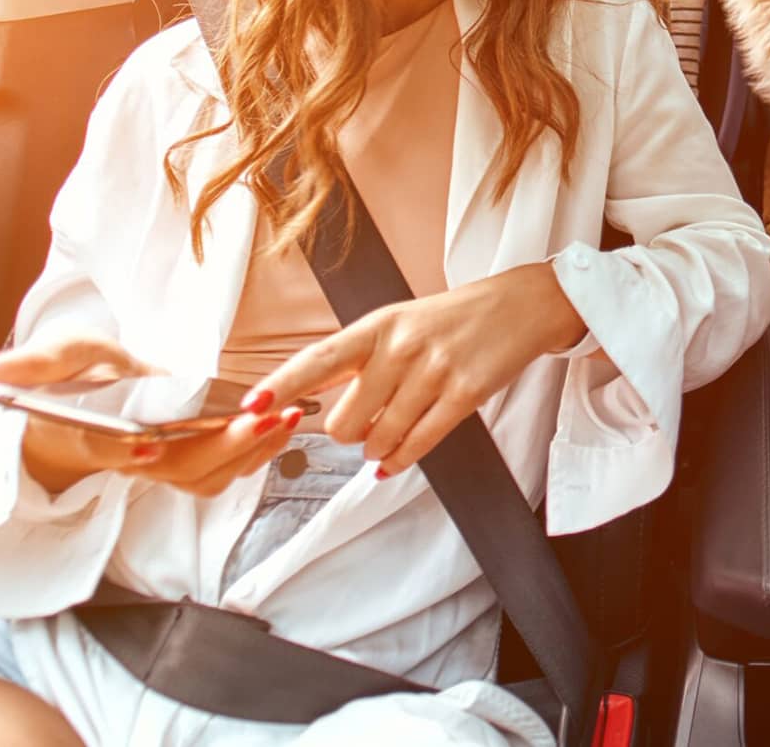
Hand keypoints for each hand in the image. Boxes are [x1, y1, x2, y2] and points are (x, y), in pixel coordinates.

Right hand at [0, 334, 300, 497]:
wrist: (92, 403)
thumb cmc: (73, 380)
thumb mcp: (53, 357)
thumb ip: (30, 364)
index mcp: (88, 433)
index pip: (100, 447)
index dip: (120, 450)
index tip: (146, 443)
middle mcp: (129, 457)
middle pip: (173, 468)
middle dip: (218, 447)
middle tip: (257, 419)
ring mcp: (163, 465)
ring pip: (206, 476)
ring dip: (249, 451)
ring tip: (285, 417)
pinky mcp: (189, 462)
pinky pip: (226, 470)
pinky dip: (259, 450)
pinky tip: (286, 423)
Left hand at [245, 262, 587, 477]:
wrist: (517, 307)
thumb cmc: (450, 319)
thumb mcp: (397, 323)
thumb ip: (359, 358)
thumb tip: (317, 402)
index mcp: (377, 326)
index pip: (319, 358)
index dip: (283, 384)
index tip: (252, 405)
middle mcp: (401, 347)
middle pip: (347, 419)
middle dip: (348, 433)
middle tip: (361, 424)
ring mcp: (434, 371)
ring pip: (381, 437)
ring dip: (377, 448)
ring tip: (384, 438)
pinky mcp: (465, 394)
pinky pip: (419, 443)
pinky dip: (401, 459)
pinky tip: (394, 461)